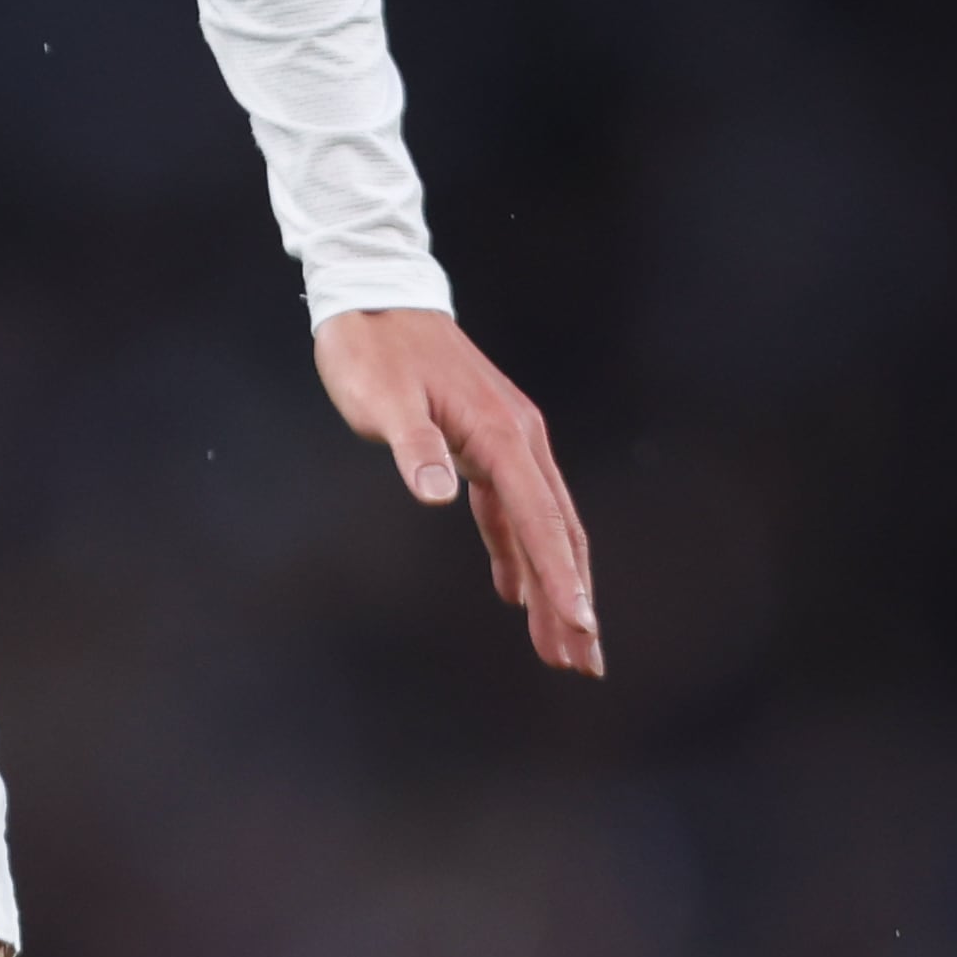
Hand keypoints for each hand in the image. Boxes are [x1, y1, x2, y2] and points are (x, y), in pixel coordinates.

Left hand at [313, 307, 601, 675]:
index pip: (539, 519)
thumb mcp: (382, 397)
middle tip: (585, 663)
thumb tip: (440, 493)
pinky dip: (518, 550)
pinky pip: (512, 508)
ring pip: (539, 524)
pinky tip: (515, 591)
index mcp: (501, 434)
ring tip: (561, 647)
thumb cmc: (372, 347)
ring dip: (551, 583)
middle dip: (571, 597)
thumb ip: (414, 445)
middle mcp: (517, 438)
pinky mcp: (485, 440)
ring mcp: (505, 439)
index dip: (560, 577)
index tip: (580, 628)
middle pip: (556, 530)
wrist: (372, 294)